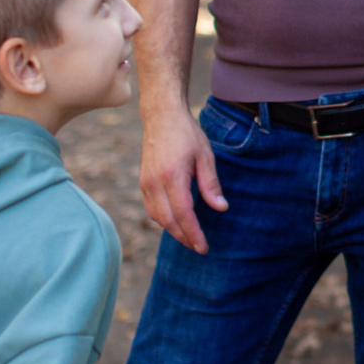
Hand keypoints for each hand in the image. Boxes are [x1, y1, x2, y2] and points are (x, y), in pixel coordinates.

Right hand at [139, 101, 227, 254]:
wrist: (161, 116)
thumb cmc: (186, 134)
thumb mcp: (205, 156)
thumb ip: (211, 184)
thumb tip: (221, 208)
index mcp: (173, 176)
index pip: (183, 214)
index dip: (193, 233)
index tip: (204, 247)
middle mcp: (155, 183)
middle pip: (168, 221)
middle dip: (184, 237)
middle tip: (199, 247)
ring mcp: (146, 183)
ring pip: (157, 217)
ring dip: (173, 230)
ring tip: (190, 237)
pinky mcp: (143, 181)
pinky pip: (151, 208)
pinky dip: (163, 219)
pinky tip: (176, 221)